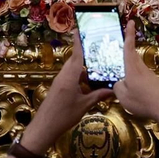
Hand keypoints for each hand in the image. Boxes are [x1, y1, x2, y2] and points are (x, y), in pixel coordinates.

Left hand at [19, 32, 114, 154]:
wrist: (44, 129)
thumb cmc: (64, 116)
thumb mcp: (84, 105)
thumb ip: (98, 95)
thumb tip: (114, 89)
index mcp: (69, 77)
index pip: (76, 55)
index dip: (78, 41)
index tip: (80, 28)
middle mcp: (63, 76)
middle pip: (75, 60)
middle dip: (85, 52)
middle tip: (98, 46)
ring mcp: (60, 82)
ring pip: (73, 69)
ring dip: (84, 67)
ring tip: (98, 64)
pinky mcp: (59, 89)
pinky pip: (71, 77)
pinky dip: (80, 76)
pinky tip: (90, 81)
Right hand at [112, 19, 158, 121]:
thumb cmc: (143, 100)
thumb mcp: (123, 97)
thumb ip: (117, 88)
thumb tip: (119, 84)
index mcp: (132, 68)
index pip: (129, 47)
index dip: (129, 34)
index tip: (131, 22)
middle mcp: (141, 69)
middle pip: (133, 56)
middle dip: (128, 48)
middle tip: (122, 42)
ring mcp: (149, 76)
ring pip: (136, 68)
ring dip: (130, 69)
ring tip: (122, 76)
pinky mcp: (154, 83)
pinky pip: (141, 79)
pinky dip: (135, 81)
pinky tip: (134, 93)